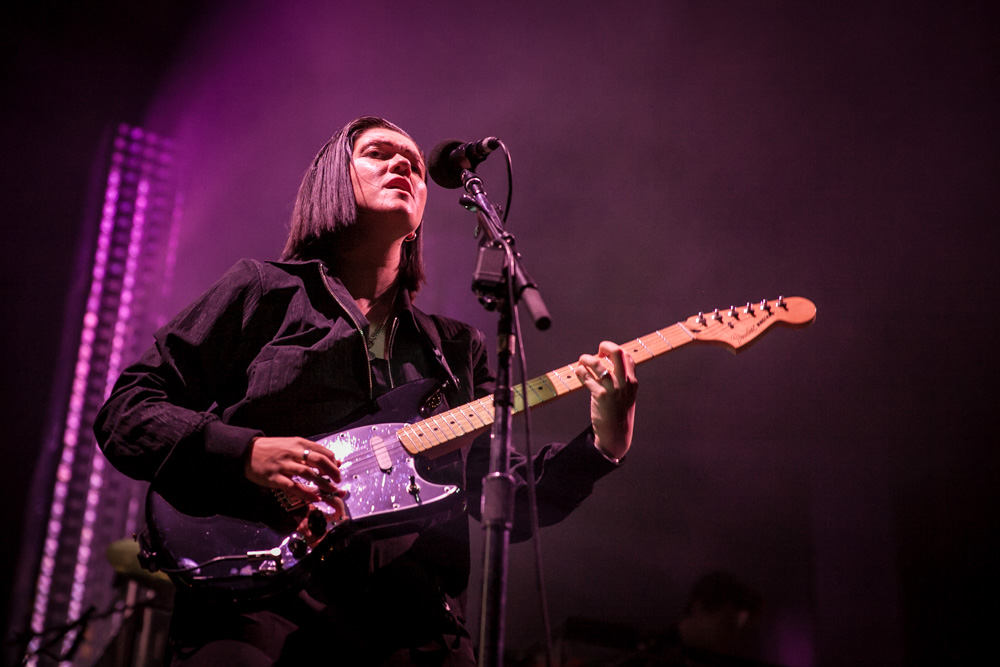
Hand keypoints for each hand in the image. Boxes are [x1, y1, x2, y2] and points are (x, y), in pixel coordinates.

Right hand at [245, 436, 343, 507]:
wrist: (247, 452)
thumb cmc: (273, 449)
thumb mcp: (292, 445)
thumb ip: (311, 451)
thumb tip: (333, 460)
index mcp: (298, 443)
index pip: (323, 451)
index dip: (333, 461)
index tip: (337, 469)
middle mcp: (293, 453)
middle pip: (319, 461)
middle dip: (332, 471)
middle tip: (338, 480)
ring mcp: (284, 465)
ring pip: (308, 474)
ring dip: (323, 483)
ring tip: (331, 490)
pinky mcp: (275, 478)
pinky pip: (294, 486)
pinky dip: (306, 493)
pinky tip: (315, 498)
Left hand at [575, 341, 637, 460]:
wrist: (616, 435)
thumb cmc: (618, 414)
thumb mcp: (627, 396)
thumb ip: (622, 381)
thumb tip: (606, 366)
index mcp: (632, 382)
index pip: (627, 356)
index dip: (615, 350)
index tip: (605, 354)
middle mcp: (624, 383)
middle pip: (617, 352)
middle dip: (605, 346)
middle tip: (597, 352)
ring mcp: (613, 389)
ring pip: (598, 363)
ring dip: (586, 358)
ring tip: (581, 361)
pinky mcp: (600, 396)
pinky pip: (587, 376)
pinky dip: (581, 371)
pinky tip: (578, 372)